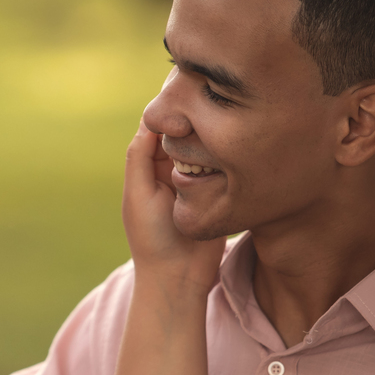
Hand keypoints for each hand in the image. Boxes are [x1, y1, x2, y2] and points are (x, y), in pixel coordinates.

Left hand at [123, 121, 224, 293]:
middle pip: (186, 135)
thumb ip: (139, 158)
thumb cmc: (152, 238)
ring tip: (224, 132)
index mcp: (148, 169)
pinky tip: (236, 152)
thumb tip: (148, 119)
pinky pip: (225, 167)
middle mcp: (173, 172)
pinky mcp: (220, 193)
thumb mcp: (138, 195)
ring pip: (207, 148)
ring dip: (213, 141)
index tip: (184, 97)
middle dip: (196, 124)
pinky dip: (228, 159)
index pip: (158, 131)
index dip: (168, 114)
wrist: (180, 278)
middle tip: (211, 111)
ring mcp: (199, 182)